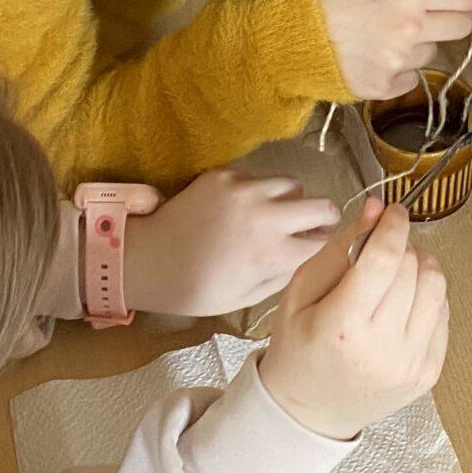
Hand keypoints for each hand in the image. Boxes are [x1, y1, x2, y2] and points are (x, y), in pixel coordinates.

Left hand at [123, 171, 340, 316]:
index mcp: (272, 254)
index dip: (325, 243)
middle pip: (321, 205)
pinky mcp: (225, 175)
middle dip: (321, 216)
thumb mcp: (245, 297)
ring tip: (272, 213)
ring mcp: (245, 191)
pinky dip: (256, 190)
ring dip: (290, 199)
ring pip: (292, 184)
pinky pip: (258, 177)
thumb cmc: (194, 288)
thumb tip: (311, 255)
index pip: (324, 240)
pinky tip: (237, 208)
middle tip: (312, 223)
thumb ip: (285, 276)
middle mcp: (265, 218)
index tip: (319, 244)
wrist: (147, 260)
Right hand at [258, 201, 450, 439]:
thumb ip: (340, 246)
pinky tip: (404, 302)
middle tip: (384, 248)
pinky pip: (444, 316)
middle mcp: (382, 348)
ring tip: (398, 270)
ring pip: (437, 288)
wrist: (308, 411)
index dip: (393, 226)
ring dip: (421, 267)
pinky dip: (428, 298)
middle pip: (412, 269)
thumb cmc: (298, 350)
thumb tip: (376, 210)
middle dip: (402, 246)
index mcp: (343, 326)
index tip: (394, 212)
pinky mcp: (428, 374)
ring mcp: (410, 364)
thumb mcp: (299, 291)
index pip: (385, 259)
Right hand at [318, 0, 471, 98]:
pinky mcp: (386, 86)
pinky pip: (411, 77)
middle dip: (461, 18)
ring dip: (422, 43)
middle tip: (445, 14)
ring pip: (434, 52)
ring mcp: (400, 60)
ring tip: (388, 34)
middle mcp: (413, 25)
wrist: (288, 32)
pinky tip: (376, 55)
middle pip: (464, 26)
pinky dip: (401, 68)